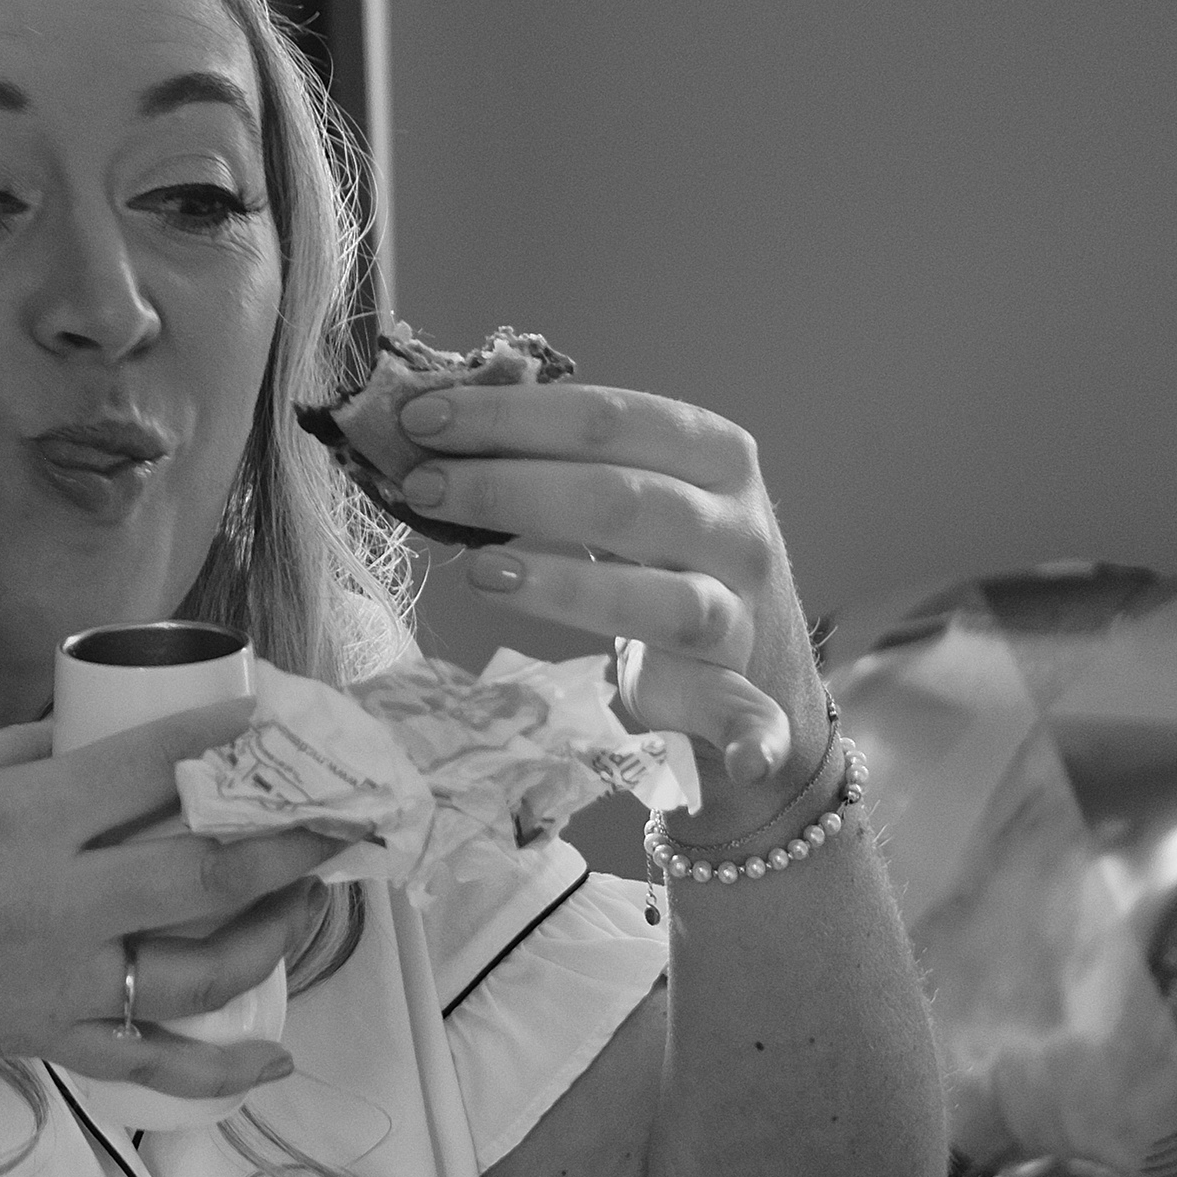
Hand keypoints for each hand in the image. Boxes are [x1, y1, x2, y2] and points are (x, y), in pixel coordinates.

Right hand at [0, 702, 340, 1120]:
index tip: (278, 711)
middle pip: (206, 867)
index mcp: (20, 817)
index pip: (152, 764)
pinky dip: (219, 1067)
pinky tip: (273, 1054)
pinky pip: (151, 1060)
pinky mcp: (48, 1040)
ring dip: (274, 931)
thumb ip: (28, 756)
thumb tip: (117, 732)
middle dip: (292, 837)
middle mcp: (54, 900)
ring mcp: (57, 981)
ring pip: (199, 964)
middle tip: (350, 811)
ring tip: (313, 897)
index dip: (226, 734)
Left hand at [390, 380, 823, 829]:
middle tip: (423, 486)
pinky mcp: (734, 687)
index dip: (513, 416)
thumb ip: (557, 460)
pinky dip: (751, 737)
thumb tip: (434, 423)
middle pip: (620, 498)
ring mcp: (740, 608)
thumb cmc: (664, 554)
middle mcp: (737, 525)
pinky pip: (746, 713)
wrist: (753, 651)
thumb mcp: (632, 490)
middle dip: (509, 489)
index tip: (424, 418)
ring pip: (659, 597)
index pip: (609, 418)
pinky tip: (740, 760)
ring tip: (478, 571)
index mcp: (713, 452)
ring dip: (568, 587)